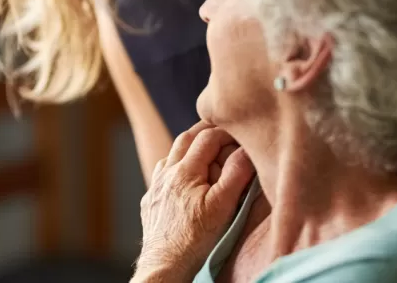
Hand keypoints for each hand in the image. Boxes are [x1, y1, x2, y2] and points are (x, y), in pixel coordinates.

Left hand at [133, 123, 254, 281]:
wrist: (165, 264)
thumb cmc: (196, 239)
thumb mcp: (223, 206)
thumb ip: (235, 174)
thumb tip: (245, 149)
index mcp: (185, 170)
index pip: (207, 137)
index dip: (225, 131)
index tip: (240, 134)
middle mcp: (166, 173)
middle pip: (185, 139)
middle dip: (204, 131)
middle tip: (222, 131)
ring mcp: (156, 186)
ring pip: (171, 155)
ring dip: (189, 149)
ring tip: (206, 153)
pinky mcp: (150, 201)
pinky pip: (162, 174)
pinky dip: (176, 168)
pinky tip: (185, 179)